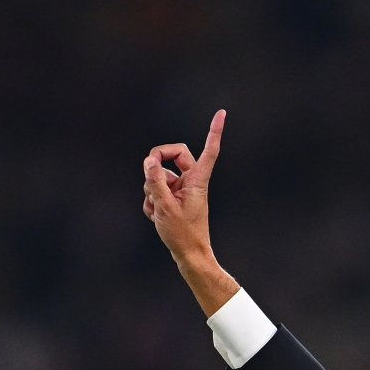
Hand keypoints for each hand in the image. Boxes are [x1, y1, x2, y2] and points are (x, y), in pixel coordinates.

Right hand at [142, 110, 236, 316]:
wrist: (188, 257)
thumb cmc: (183, 235)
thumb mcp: (165, 207)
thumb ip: (155, 181)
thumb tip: (149, 160)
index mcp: (197, 180)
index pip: (209, 150)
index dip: (214, 131)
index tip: (221, 113)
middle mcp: (191, 181)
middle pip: (173, 155)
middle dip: (156, 165)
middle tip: (148, 175)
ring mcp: (182, 190)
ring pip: (159, 176)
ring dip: (151, 190)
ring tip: (157, 211)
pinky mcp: (174, 199)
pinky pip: (157, 191)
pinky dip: (152, 202)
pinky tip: (157, 217)